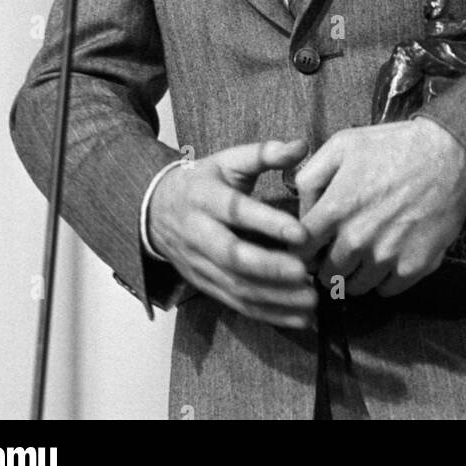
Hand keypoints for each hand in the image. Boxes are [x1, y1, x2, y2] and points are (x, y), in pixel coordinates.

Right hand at [147, 138, 316, 329]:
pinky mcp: (206, 286)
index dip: (268, 222)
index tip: (301, 232)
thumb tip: (302, 146)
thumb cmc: (203, 182)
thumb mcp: (227, 161)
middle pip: (234, 256)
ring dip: (275, 298)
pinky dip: (269, 315)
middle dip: (271, 268)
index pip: (236, 211)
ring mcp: (200, 264)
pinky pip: (237, 305)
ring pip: (237, 287)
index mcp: (205, 197)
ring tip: (311, 300)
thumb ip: (264, 153)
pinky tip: (299, 319)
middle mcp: (199, 234)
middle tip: (305, 273)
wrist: (155, 211)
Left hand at [295, 118, 465, 296]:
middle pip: (326, 274)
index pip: (301, 250)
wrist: (447, 154)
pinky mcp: (414, 266)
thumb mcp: (342, 145)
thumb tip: (301, 212)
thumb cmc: (394, 146)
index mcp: (336, 208)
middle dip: (326, 264)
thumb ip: (311, 177)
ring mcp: (387, 256)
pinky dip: (382, 279)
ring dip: (353, 275)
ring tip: (362, 255)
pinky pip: (386, 290)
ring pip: (354, 287)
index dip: (302, 249)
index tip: (310, 246)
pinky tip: (386, 257)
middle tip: (335, 252)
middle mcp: (358, 238)